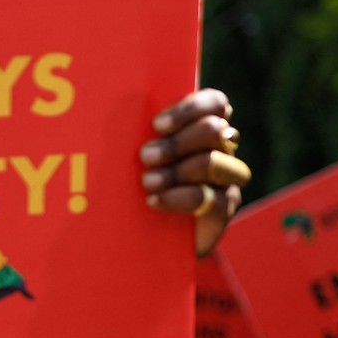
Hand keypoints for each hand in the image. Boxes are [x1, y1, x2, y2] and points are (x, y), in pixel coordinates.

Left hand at [139, 89, 247, 254]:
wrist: (147, 234)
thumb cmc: (137, 183)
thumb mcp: (135, 154)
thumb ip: (138, 132)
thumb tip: (110, 107)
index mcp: (205, 127)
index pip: (216, 103)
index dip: (189, 110)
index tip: (156, 125)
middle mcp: (222, 149)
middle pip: (214, 130)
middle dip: (176, 142)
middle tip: (145, 156)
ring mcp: (227, 179)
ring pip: (212, 162)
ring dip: (175, 171)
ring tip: (148, 182)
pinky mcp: (225, 208)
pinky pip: (207, 197)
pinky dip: (177, 198)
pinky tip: (154, 201)